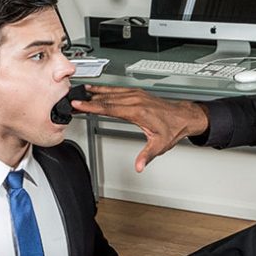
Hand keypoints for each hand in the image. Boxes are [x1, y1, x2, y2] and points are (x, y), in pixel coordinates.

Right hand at [72, 85, 208, 171]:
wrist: (184, 116)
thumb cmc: (172, 128)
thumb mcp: (159, 145)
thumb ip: (147, 156)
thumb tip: (139, 166)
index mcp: (138, 111)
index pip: (109, 108)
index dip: (92, 106)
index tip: (79, 105)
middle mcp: (136, 100)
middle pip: (107, 99)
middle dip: (88, 100)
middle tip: (72, 100)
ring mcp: (136, 95)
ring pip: (111, 92)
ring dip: (95, 92)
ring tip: (80, 92)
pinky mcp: (137, 93)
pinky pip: (118, 90)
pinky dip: (105, 89)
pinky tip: (97, 90)